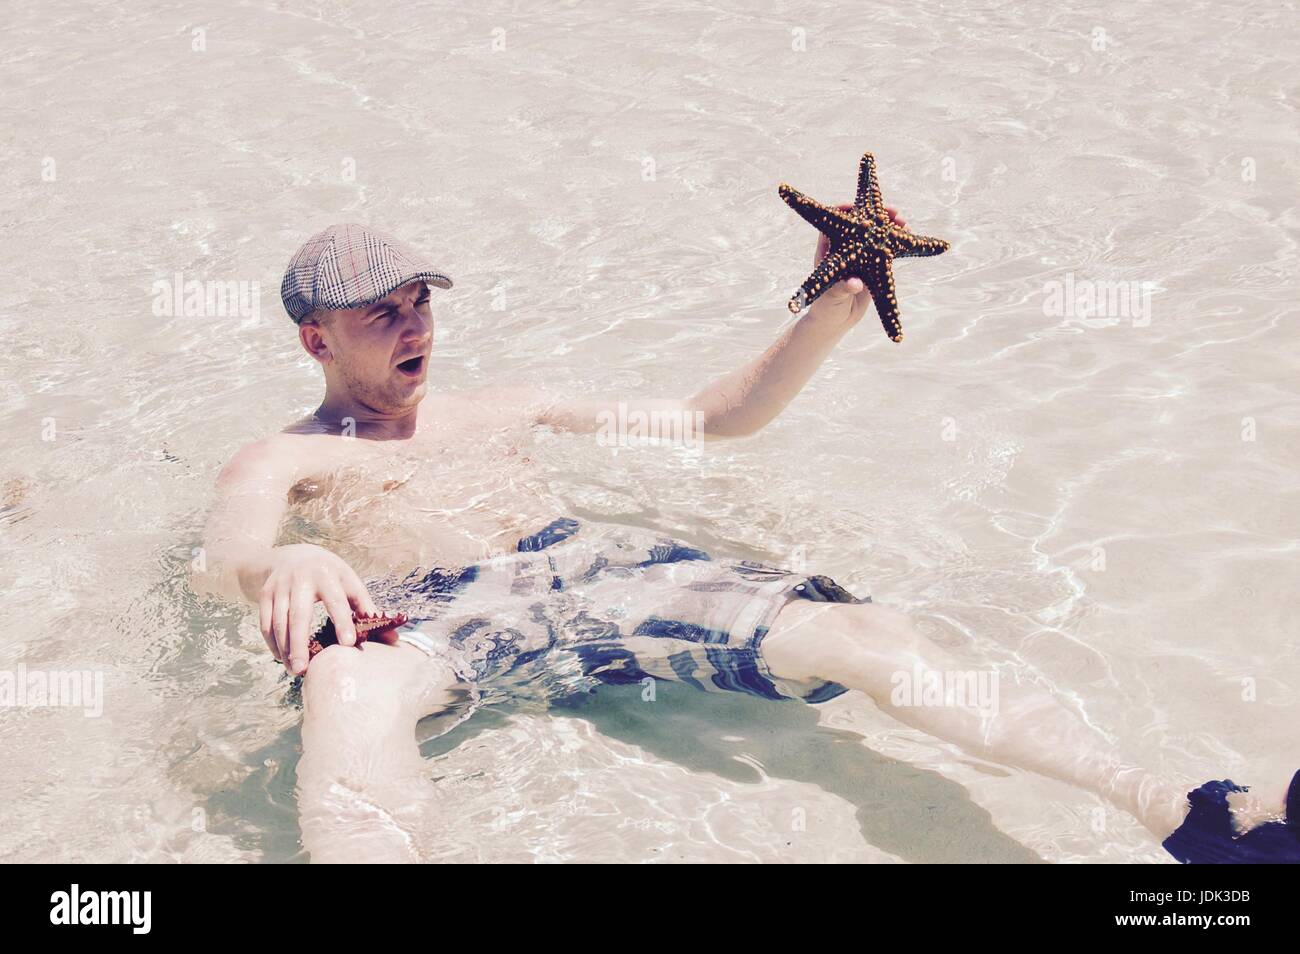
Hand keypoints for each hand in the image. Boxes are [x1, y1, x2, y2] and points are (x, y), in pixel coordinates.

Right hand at [257, 544, 377, 675]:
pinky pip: (265, 622)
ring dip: (285, 647)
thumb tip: (393, 640)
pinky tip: (281, 657)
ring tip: (294, 669)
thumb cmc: (330, 575)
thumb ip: (368, 610)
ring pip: (279, 621)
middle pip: (299, 614)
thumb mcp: (350, 584)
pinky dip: (272, 642)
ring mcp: (280, 586)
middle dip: (300, 643)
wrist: (293, 555)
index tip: (348, 644)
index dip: (343, 621)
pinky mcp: (265, 594)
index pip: (336, 601)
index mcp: (328, 574)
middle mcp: (301, 579)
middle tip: (304, 670)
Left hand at [809, 204, 907, 323]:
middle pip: (860, 223)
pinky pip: (886, 247)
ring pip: (875, 233)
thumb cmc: (826, 307)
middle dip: (875, 214)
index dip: (844, 211)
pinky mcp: (873, 263)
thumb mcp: (832, 298)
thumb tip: (854, 283)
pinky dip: (896, 239)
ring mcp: (860, 254)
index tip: (855, 206)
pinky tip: (908, 234)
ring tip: (903, 221)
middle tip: (892, 210)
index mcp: (828, 250)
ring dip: (889, 225)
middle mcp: (845, 248)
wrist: (837, 321)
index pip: (834, 223)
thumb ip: (842, 289)